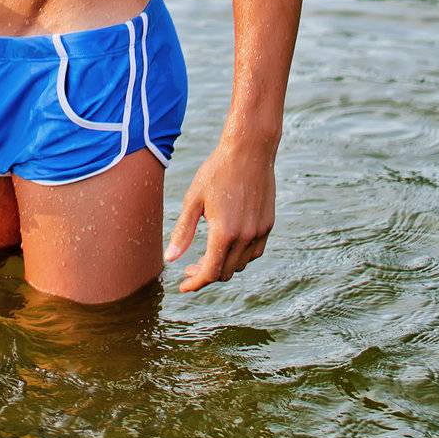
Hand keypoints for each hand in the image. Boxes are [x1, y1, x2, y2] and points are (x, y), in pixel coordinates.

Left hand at [164, 138, 275, 291]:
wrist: (249, 150)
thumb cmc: (216, 171)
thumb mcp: (193, 199)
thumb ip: (183, 232)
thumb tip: (170, 259)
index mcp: (224, 233)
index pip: (210, 273)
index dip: (195, 284)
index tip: (183, 287)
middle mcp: (245, 237)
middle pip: (224, 272)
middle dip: (206, 275)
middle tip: (190, 267)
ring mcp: (259, 232)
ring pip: (240, 264)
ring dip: (223, 266)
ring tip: (208, 255)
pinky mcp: (268, 224)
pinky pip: (254, 252)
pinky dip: (240, 256)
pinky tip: (228, 246)